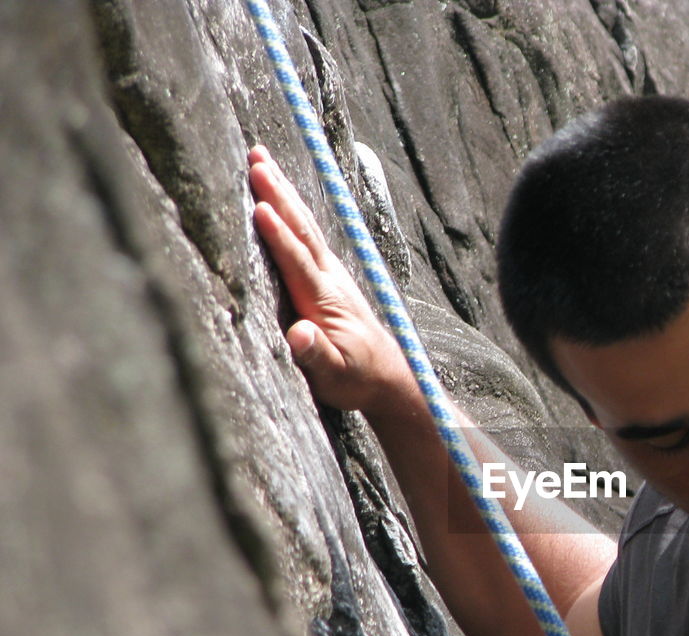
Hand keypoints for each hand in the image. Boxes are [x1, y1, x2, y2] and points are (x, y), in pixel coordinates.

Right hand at [248, 145, 412, 414]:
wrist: (388, 378)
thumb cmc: (357, 380)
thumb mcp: (335, 377)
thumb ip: (317, 357)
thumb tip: (300, 335)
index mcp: (326, 301)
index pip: (299, 263)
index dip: (279, 237)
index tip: (260, 208)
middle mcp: (331, 280)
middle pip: (302, 230)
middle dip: (279, 194)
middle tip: (255, 158)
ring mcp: (332, 275)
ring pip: (305, 226)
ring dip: (283, 192)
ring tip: (261, 160)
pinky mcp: (330, 278)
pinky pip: (307, 235)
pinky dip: (292, 209)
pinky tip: (280, 194)